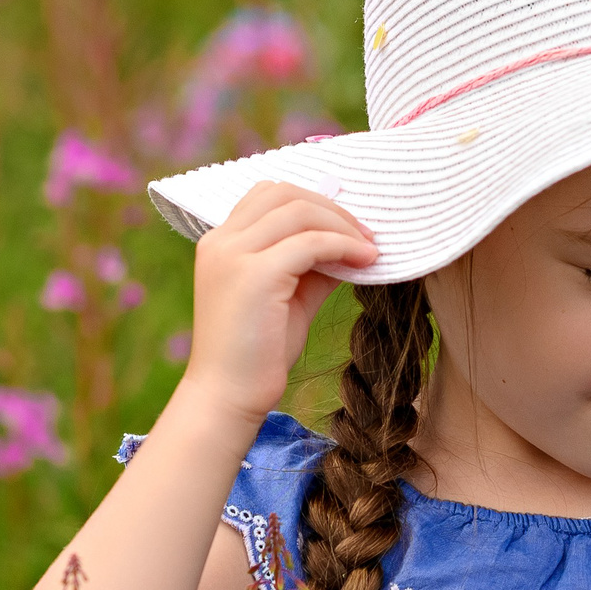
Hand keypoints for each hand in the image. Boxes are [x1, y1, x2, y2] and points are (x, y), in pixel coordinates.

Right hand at [183, 180, 377, 421]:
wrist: (227, 396)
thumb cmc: (257, 353)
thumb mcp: (290, 298)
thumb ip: (313, 267)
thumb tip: (352, 246)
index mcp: (220, 242)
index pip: (268, 194)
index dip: (314, 203)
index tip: (349, 229)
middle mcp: (221, 241)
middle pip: (285, 193)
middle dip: (332, 209)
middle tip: (367, 236)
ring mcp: (234, 255)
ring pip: (300, 212)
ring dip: (343, 226)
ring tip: (370, 250)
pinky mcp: (255, 275)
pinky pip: (311, 243)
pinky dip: (344, 247)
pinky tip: (366, 263)